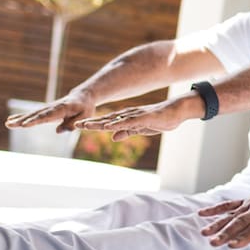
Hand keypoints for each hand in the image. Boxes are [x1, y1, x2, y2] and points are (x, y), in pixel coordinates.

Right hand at [5, 93, 95, 132]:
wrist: (83, 97)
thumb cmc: (85, 108)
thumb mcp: (84, 116)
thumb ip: (72, 123)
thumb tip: (58, 131)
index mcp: (62, 109)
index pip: (47, 116)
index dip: (35, 121)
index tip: (25, 124)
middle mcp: (52, 107)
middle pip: (35, 115)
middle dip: (22, 120)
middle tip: (10, 124)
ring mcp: (47, 108)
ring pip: (31, 114)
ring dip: (19, 119)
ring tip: (7, 123)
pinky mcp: (45, 111)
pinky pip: (32, 115)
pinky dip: (22, 117)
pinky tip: (11, 121)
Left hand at [74, 99, 195, 138]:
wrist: (176, 112)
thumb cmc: (160, 120)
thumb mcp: (141, 129)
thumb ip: (127, 132)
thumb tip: (113, 137)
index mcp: (126, 119)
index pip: (107, 122)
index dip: (93, 125)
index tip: (79, 127)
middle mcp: (128, 115)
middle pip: (106, 120)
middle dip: (90, 123)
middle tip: (74, 125)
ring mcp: (135, 115)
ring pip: (114, 120)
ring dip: (99, 123)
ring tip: (86, 126)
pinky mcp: (144, 117)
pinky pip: (129, 122)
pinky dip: (118, 124)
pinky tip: (108, 127)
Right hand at [198, 180, 249, 249]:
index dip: (244, 237)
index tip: (232, 245)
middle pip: (240, 222)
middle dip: (226, 233)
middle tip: (213, 242)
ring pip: (232, 215)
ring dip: (217, 224)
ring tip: (204, 232)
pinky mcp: (248, 200)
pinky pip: (230, 205)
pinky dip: (216, 209)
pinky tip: (202, 214)